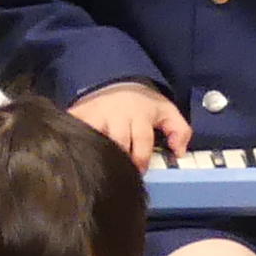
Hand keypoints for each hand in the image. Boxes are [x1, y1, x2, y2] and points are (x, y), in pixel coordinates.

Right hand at [68, 83, 189, 166]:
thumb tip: (179, 152)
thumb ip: (180, 131)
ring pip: (95, 136)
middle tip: (121, 173)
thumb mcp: (166, 111)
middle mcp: (118, 114)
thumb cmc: (143, 104)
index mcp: (140, 115)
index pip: (142, 139)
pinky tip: (78, 151)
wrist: (118, 83)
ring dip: (98, 151)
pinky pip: (75, 128)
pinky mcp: (80, 113)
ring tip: (100, 165)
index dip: (141, 159)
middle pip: (118, 141)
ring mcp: (97, 114)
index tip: (140, 172)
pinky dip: (75, 140)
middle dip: (121, 158)